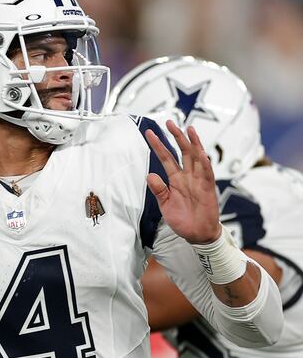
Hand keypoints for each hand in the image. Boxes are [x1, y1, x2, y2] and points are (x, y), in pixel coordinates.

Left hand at [145, 120, 221, 243]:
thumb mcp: (164, 204)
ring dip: (192, 144)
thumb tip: (149, 175)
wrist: (197, 234)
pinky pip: (207, 174)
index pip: (166, 158)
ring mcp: (198, 181)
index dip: (158, 145)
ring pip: (196, 158)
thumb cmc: (182, 219)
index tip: (149, 133)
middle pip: (182, 152)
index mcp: (176, 179)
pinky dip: (204, 163)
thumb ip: (158, 190)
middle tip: (169, 122)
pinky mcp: (208, 189)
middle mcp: (188, 176)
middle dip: (176, 137)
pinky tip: (201, 153)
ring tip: (188, 129)